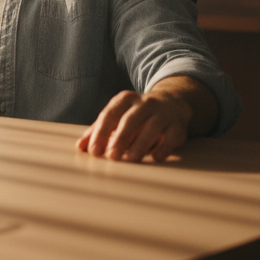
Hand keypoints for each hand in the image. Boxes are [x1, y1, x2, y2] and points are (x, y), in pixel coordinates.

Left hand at [76, 89, 191, 162]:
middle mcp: (145, 103)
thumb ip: (98, 131)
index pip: (110, 114)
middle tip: (111, 157)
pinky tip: (154, 158)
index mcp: (125, 99)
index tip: (94, 151)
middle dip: (120, 138)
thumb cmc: (136, 116)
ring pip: (152, 127)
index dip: (101, 133)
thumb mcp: (117, 117)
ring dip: (140, 144)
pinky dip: (163, 148)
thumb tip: (80, 147)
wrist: (172, 104)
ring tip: (130, 159)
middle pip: (130, 120)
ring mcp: (163, 113)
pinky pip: (171, 137)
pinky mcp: (178, 126)